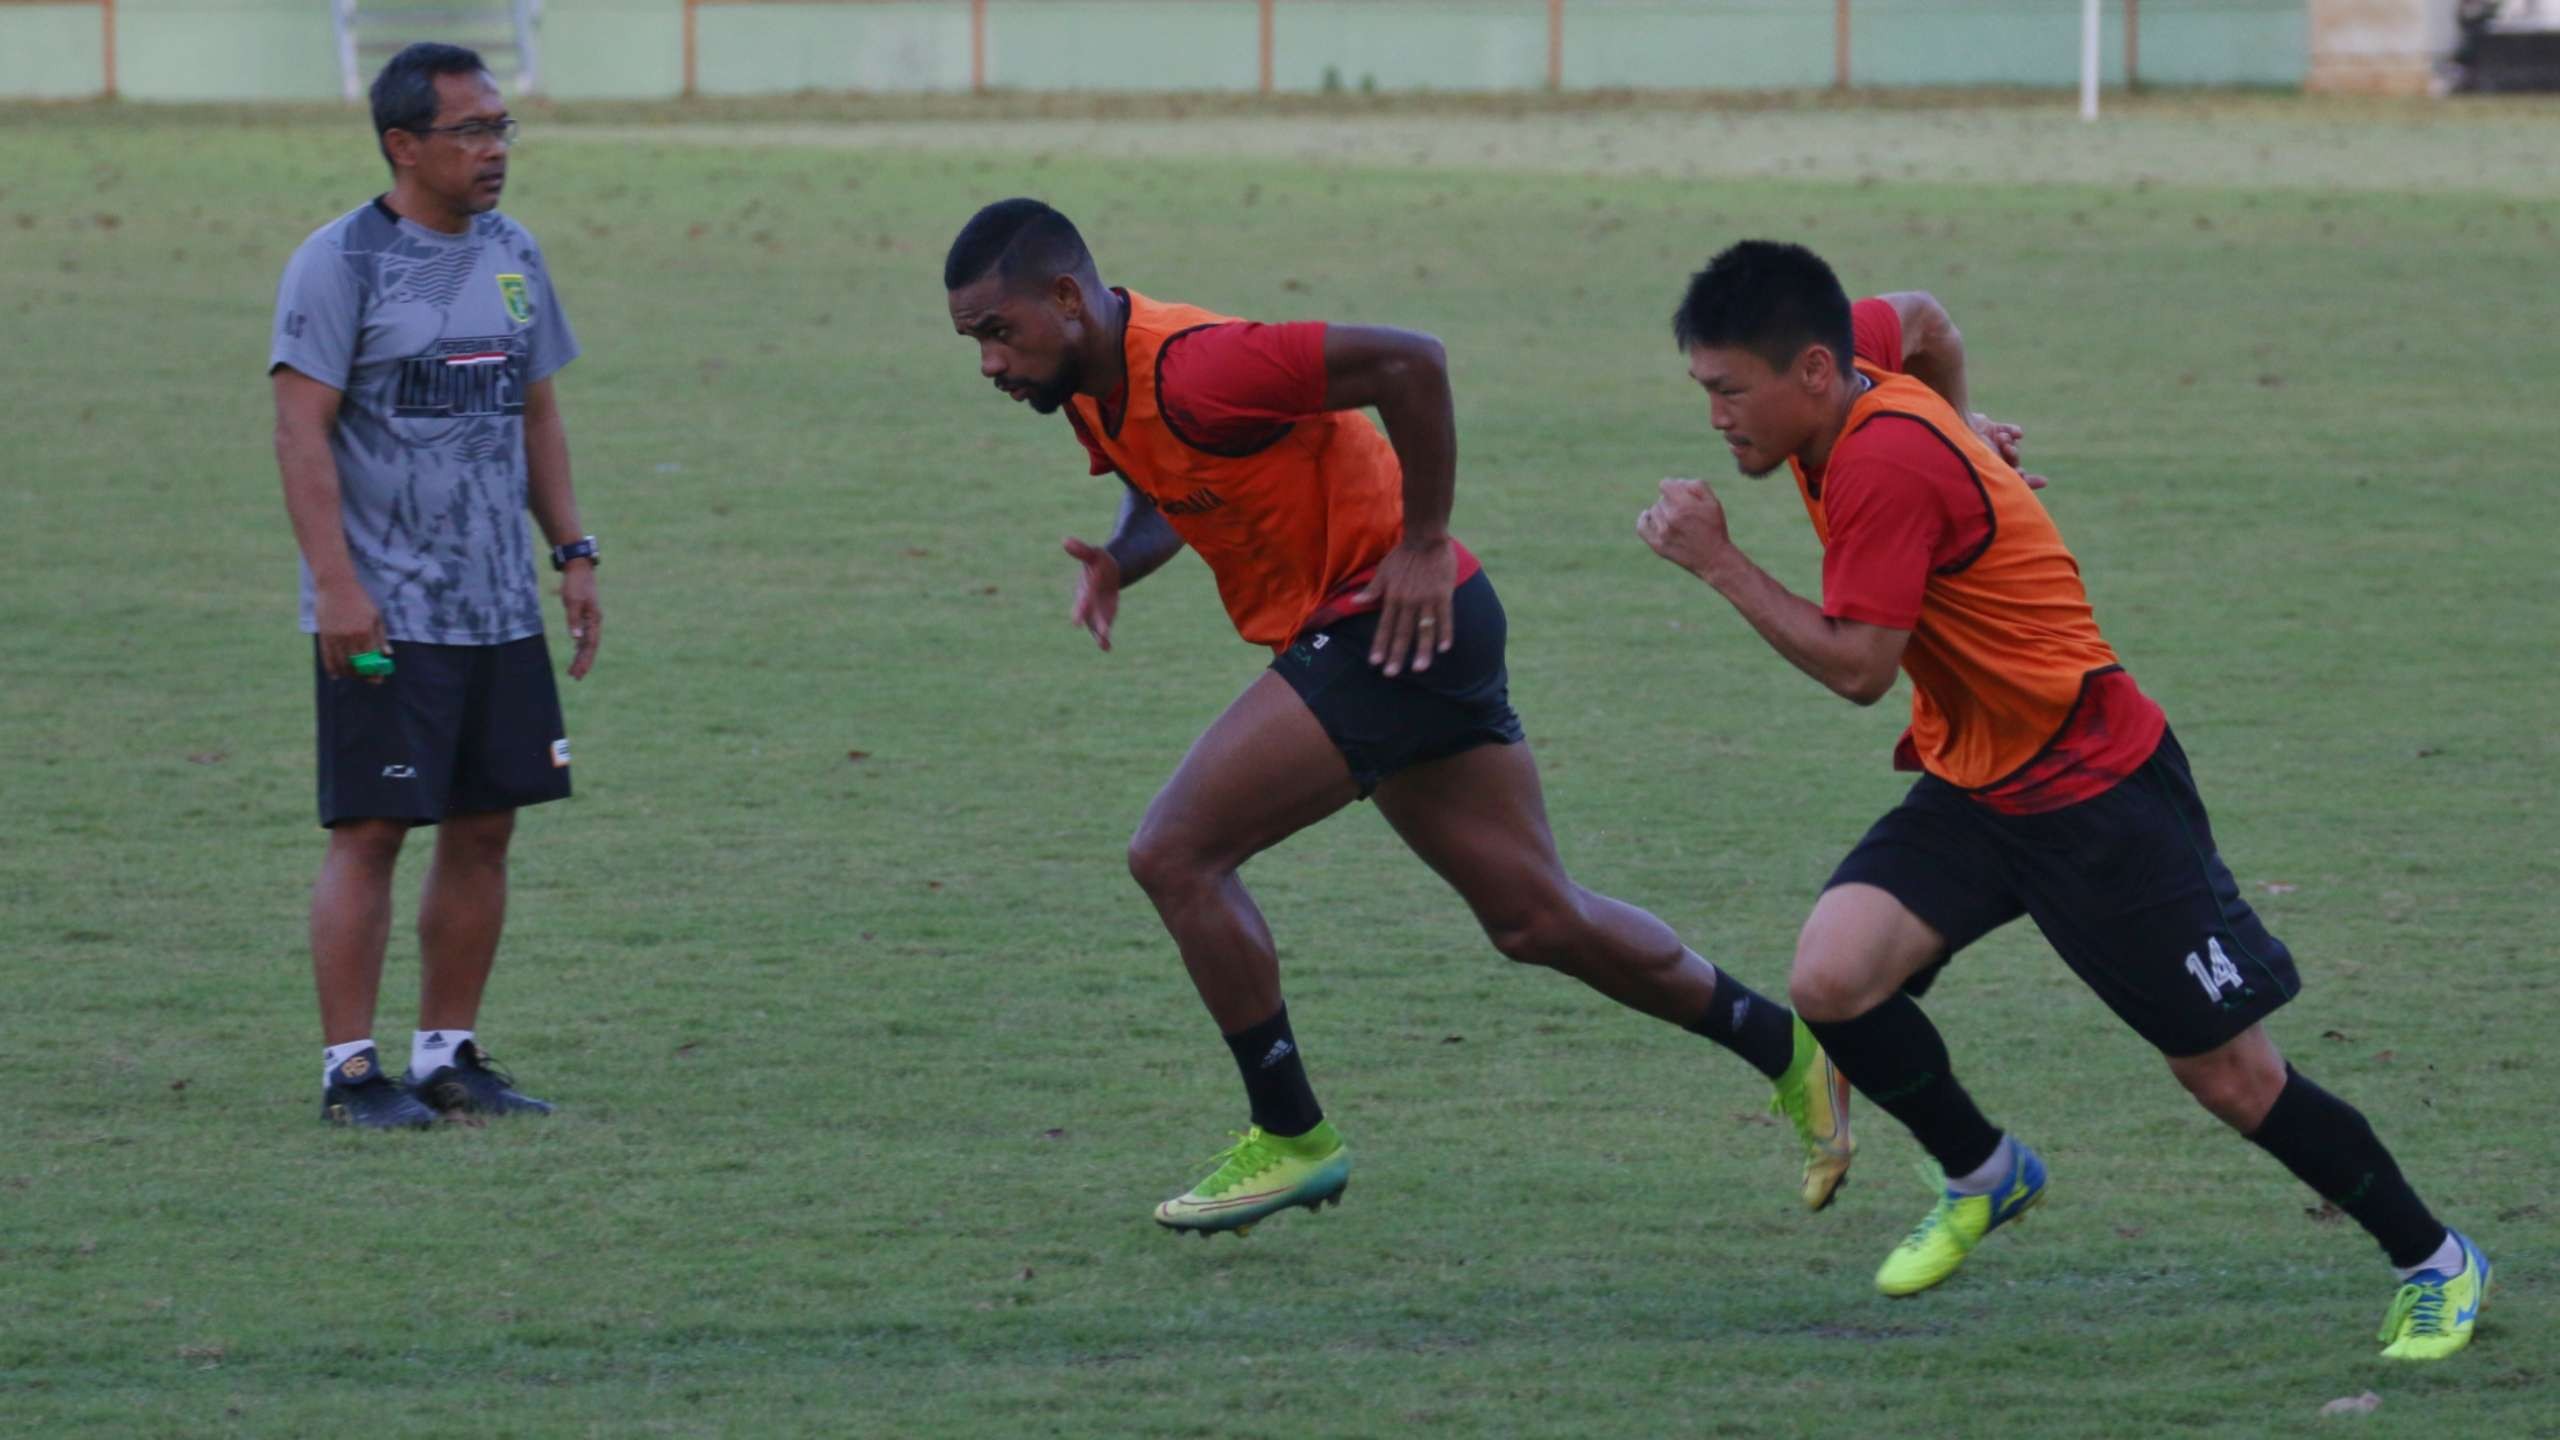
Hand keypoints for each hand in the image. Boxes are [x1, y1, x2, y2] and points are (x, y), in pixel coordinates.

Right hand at [314, 579, 387, 681]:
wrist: (336, 585)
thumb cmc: (360, 599)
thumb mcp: (375, 616)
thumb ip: (381, 636)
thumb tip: (387, 654)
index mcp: (365, 631)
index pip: (371, 659)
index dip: (375, 671)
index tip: (379, 678)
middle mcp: (349, 637)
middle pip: (356, 665)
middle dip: (363, 675)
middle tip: (368, 679)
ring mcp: (335, 637)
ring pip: (341, 664)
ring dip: (348, 674)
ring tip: (354, 675)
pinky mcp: (324, 636)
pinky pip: (327, 658)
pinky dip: (332, 669)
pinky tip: (336, 675)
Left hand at [560, 560, 600, 679]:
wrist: (579, 568)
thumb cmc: (575, 584)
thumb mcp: (572, 601)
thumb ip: (574, 620)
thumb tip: (576, 639)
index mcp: (594, 620)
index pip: (590, 645)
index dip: (585, 660)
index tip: (578, 672)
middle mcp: (595, 622)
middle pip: (590, 647)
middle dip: (583, 663)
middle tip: (575, 677)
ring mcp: (591, 620)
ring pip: (587, 643)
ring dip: (581, 657)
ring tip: (574, 671)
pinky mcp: (585, 616)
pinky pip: (584, 636)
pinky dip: (580, 647)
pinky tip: (576, 652)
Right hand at [1062, 536, 1120, 650]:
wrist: (1108, 573)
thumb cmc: (1100, 562)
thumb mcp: (1094, 554)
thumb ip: (1081, 550)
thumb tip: (1065, 540)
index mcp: (1085, 590)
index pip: (1084, 600)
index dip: (1081, 610)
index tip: (1077, 622)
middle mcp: (1087, 604)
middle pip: (1088, 615)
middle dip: (1088, 622)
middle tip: (1083, 630)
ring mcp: (1095, 612)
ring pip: (1096, 626)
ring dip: (1099, 634)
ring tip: (1104, 643)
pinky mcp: (1103, 618)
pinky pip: (1102, 631)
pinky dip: (1103, 641)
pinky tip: (1106, 648)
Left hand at [1354, 535, 1454, 676]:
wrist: (1426, 538)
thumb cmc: (1403, 554)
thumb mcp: (1383, 571)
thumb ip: (1372, 589)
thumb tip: (1355, 601)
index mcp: (1392, 597)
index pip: (1384, 626)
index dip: (1380, 645)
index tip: (1375, 663)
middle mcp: (1408, 602)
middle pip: (1402, 633)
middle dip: (1396, 655)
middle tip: (1391, 674)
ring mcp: (1427, 599)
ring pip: (1424, 630)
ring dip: (1421, 650)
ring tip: (1419, 669)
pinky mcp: (1443, 594)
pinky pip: (1445, 617)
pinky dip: (1445, 633)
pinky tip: (1444, 649)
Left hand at [1637, 477, 1734, 578]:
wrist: (1713, 559)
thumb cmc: (1714, 528)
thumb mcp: (1713, 502)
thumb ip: (1695, 485)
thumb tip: (1676, 482)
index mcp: (1684, 505)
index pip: (1665, 484)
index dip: (1673, 487)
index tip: (1680, 494)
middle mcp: (1671, 518)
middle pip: (1661, 499)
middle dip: (1672, 502)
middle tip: (1685, 513)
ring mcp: (1662, 533)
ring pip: (1654, 511)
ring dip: (1663, 513)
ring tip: (1677, 521)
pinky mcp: (1657, 545)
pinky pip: (1642, 527)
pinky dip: (1644, 519)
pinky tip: (1648, 516)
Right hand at [1968, 411, 2047, 489]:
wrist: (1956, 429)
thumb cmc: (1971, 454)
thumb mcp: (1993, 470)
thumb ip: (2011, 476)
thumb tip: (2035, 479)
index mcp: (1986, 474)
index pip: (2011, 481)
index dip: (2027, 482)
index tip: (2043, 482)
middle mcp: (1988, 459)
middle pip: (2013, 462)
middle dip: (2014, 457)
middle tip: (2009, 451)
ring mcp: (1988, 443)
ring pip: (2011, 445)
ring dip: (2010, 443)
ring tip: (2002, 440)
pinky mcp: (1988, 428)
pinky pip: (2010, 430)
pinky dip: (2014, 432)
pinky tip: (2017, 434)